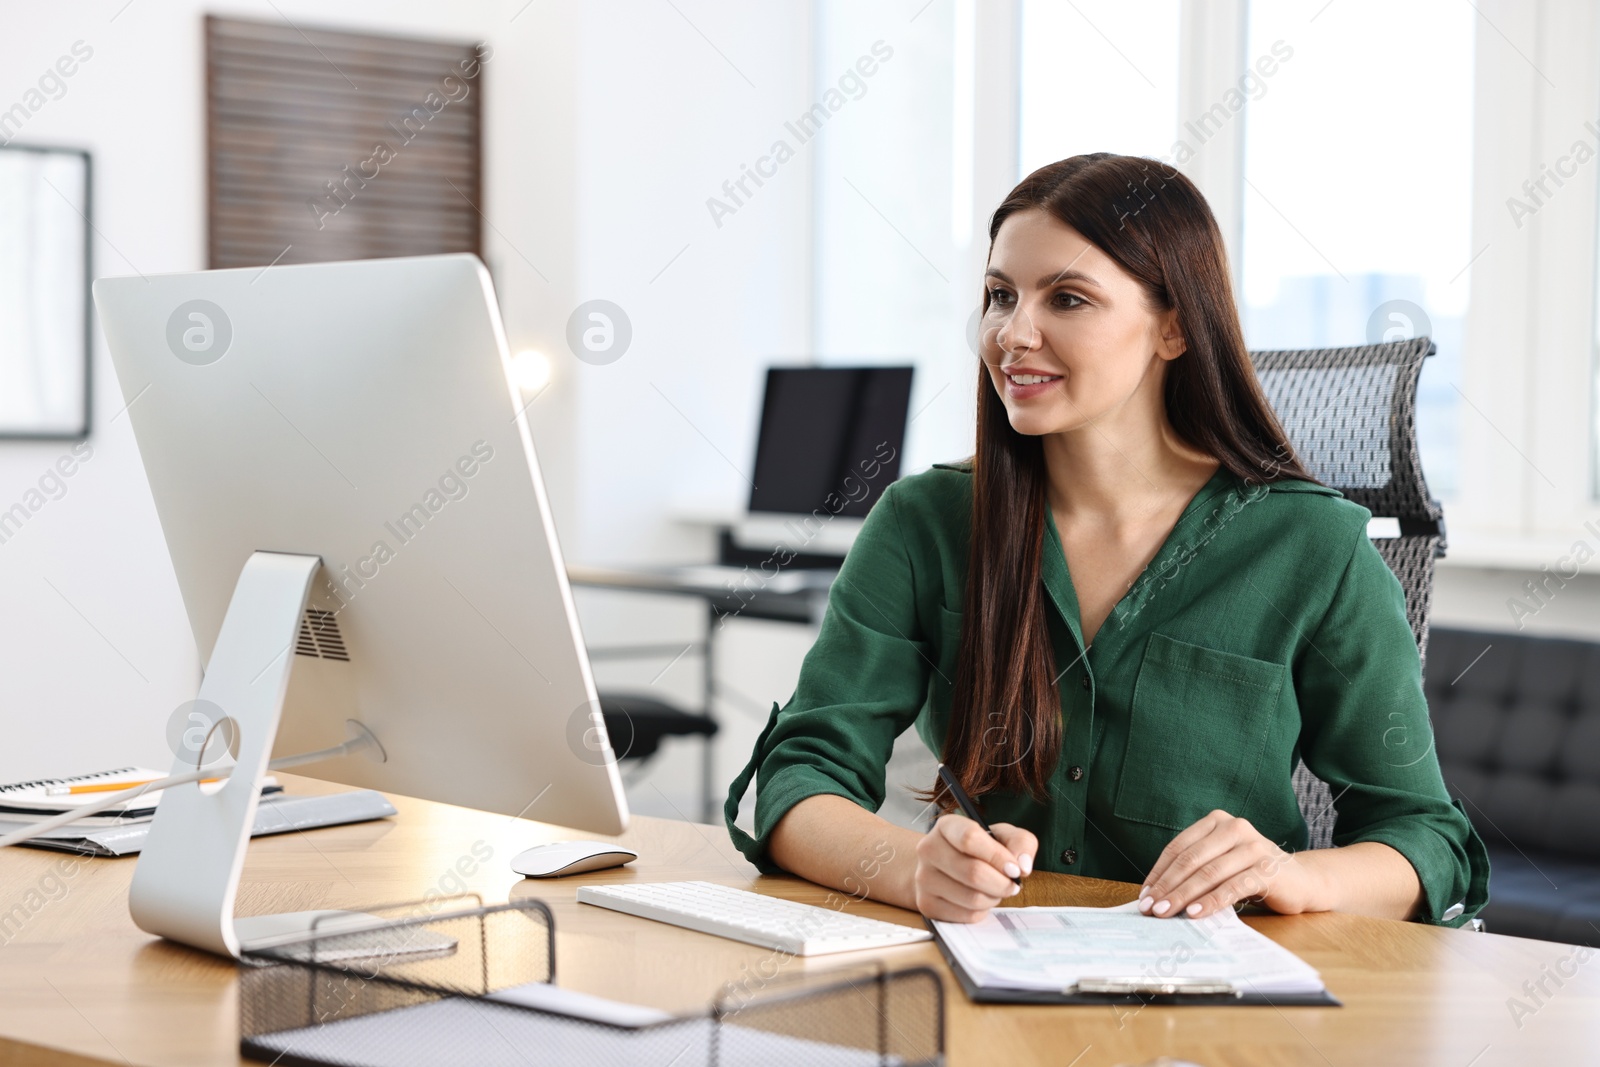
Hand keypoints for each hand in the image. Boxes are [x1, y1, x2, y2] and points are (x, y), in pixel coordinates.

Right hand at [913, 814, 1038, 922]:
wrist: (942, 869)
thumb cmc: (977, 850)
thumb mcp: (1001, 836)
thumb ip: (1020, 843)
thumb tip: (1023, 866)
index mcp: (946, 826)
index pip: (969, 838)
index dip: (997, 856)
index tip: (1014, 868)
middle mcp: (928, 849)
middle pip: (973, 872)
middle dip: (1001, 883)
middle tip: (1012, 884)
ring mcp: (924, 878)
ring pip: (972, 898)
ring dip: (993, 897)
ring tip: (994, 890)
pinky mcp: (927, 904)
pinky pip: (966, 915)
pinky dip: (982, 911)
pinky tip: (980, 900)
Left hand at [1139, 809, 1325, 919]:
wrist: (1302, 881)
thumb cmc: (1254, 873)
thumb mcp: (1222, 864)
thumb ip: (1196, 870)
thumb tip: (1157, 894)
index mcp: (1218, 821)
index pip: (1179, 847)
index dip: (1159, 872)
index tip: (1144, 895)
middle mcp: (1234, 828)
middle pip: (1190, 860)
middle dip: (1167, 886)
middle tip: (1150, 908)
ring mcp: (1252, 846)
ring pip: (1208, 873)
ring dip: (1183, 896)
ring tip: (1166, 913)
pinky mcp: (1267, 868)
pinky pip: (1232, 887)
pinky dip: (1211, 902)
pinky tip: (1196, 914)